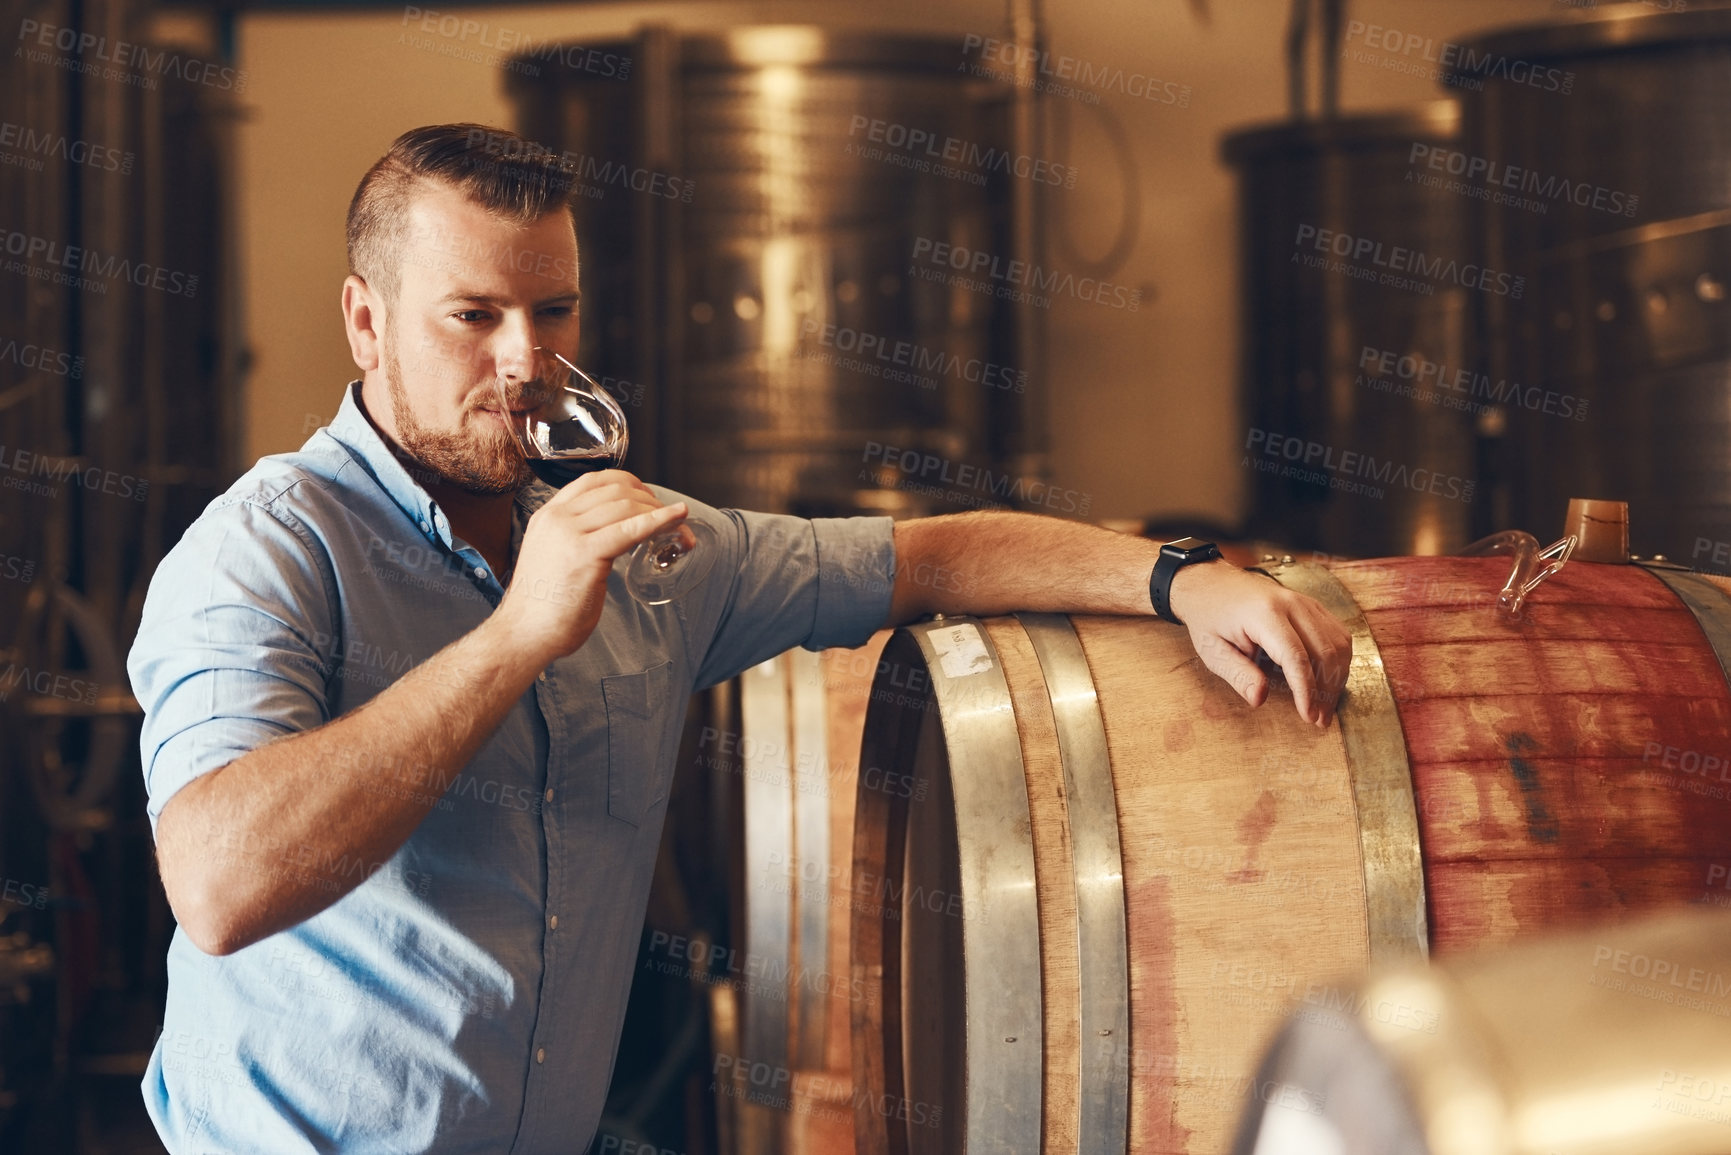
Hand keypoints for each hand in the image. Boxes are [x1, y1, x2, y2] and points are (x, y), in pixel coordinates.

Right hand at [491, 470, 688, 663]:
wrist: (523, 634)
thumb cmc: (544, 608)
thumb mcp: (555, 559)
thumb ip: (578, 542)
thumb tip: (614, 539)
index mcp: (548, 516)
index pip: (593, 480)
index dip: (628, 483)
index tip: (647, 497)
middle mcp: (557, 518)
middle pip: (615, 490)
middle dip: (650, 500)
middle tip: (671, 518)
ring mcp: (569, 534)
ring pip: (625, 505)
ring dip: (660, 513)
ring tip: (681, 528)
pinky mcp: (585, 555)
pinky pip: (630, 529)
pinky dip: (659, 520)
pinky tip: (677, 519)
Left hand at [1169, 560, 1350, 726]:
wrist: (1212, 583)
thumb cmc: (1210, 617)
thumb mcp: (1212, 650)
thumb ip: (1238, 675)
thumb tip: (1260, 698)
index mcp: (1264, 614)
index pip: (1296, 656)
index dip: (1306, 690)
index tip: (1308, 716)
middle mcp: (1291, 603)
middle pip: (1324, 652)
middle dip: (1325, 691)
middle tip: (1319, 720)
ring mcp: (1305, 602)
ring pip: (1338, 644)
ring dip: (1337, 679)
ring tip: (1325, 707)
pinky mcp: (1312, 606)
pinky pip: (1338, 634)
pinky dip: (1339, 661)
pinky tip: (1330, 681)